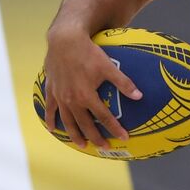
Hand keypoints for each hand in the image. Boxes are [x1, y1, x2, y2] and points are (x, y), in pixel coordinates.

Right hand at [41, 30, 141, 149]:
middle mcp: (72, 100)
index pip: (103, 118)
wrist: (64, 42)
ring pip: (67, 121)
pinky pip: (50, 109)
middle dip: (95, 138)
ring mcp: (59, 97)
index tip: (124, 138)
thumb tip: (140, 96)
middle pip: (84, 124)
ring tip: (82, 144)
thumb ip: (124, 83)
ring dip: (74, 134)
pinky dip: (51, 120)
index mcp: (87, 96)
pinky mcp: (51, 91)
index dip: (114, 129)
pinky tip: (53, 129)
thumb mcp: (109, 67)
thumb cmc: (89, 53)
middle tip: (104, 147)